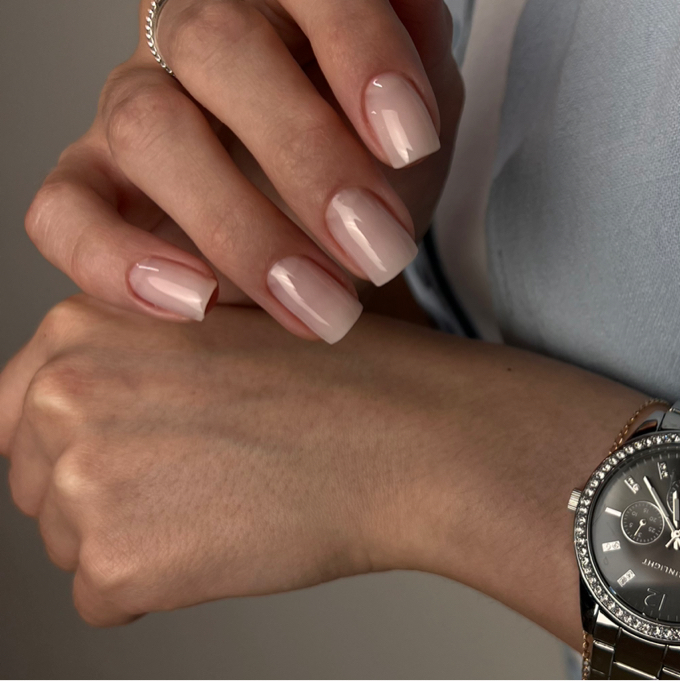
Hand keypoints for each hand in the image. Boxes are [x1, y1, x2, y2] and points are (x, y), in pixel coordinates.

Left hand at [0, 293, 679, 677]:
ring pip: (70, 541)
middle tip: (204, 472)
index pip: (28, 405)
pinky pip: (104, 598)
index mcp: (83, 319)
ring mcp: (81, 477)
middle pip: (36, 476)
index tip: (149, 444)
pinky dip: (164, 587)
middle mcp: (62, 390)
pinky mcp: (115, 560)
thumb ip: (142, 341)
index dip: (95, 434)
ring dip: (140, 537)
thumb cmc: (349, 368)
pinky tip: (233, 537)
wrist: (412, 432)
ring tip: (231, 497)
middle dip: (108, 488)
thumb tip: (101, 393)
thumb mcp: (226, 310)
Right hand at [23, 0, 462, 342]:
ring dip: (240, 227)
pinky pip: (64, 208)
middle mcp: (198, 20)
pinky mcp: (90, 179)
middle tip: (379, 246)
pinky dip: (120, 261)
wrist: (335, 241)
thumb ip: (417, 20)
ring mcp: (133, 96)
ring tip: (321, 304)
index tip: (413, 142)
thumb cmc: (378, 157)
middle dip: (308, 155)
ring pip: (146, 128)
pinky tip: (199, 305)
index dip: (363, 45)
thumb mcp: (424, 99)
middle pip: (219, 44)